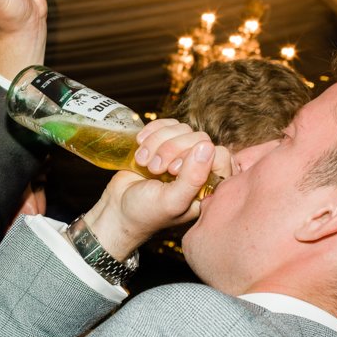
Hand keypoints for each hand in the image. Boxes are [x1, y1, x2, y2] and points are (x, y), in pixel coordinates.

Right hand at [82, 120, 232, 259]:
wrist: (117, 210)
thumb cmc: (145, 212)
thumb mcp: (171, 201)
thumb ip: (192, 178)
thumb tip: (207, 146)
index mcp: (208, 186)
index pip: (219, 155)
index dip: (195, 157)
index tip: (173, 172)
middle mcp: (198, 168)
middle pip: (199, 138)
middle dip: (171, 149)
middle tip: (154, 169)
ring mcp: (181, 153)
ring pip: (182, 129)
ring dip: (157, 142)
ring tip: (143, 162)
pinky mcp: (164, 143)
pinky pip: (167, 124)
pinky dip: (151, 131)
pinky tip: (140, 144)